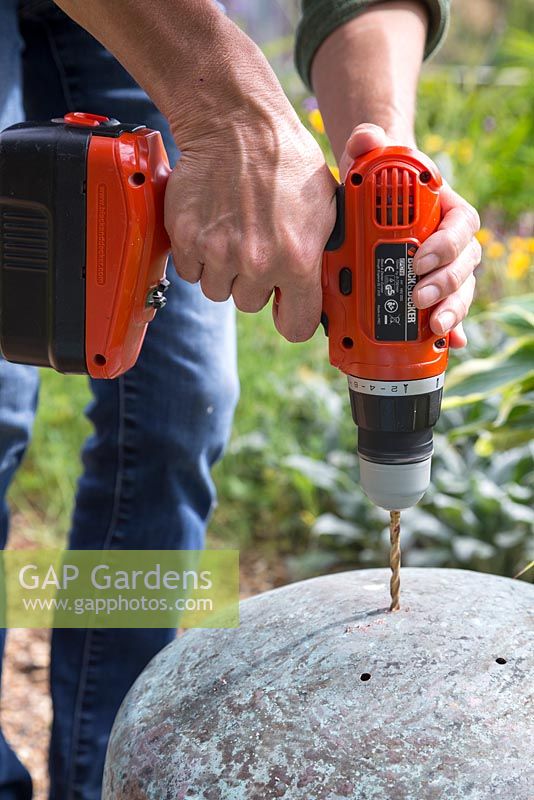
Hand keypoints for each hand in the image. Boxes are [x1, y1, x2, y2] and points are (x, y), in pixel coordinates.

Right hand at [164, 74, 336, 341]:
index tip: (285, 308)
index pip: (297, 326)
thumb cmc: (286, 161)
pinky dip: (197, 255)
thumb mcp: (325, 206)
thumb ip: (321, 254)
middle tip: (255, 245)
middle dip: (252, 281)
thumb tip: (326, 288)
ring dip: (223, 270)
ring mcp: (218, 253)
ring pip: (217, 290)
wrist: (237, 125)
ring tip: (233, 232)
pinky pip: (190, 271)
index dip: (291, 318)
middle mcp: (257, 263)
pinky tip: (211, 225)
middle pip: (250, 304)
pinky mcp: (186, 239)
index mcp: (298, 259)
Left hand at [340, 124, 480, 348]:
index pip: (461, 225)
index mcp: (446, 210)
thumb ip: (367, 146)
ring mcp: (444, 270)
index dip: (447, 244)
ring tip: (432, 324)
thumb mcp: (368, 162)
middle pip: (464, 265)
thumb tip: (366, 136)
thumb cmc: (375, 185)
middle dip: (445, 284)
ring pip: (461, 291)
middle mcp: (452, 243)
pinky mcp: (433, 293)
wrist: (370, 206)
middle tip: (417, 294)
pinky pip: (448, 312)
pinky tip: (448, 343)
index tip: (420, 257)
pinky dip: (450, 330)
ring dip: (451, 309)